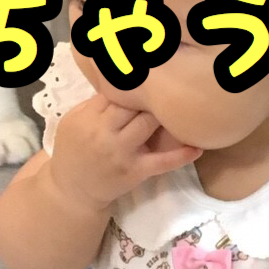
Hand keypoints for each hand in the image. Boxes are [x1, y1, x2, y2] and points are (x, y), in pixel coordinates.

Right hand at [48, 96, 201, 210]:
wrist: (71, 190)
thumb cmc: (74, 151)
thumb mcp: (74, 122)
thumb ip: (96, 103)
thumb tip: (124, 84)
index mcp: (88, 117)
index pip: (115, 93)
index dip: (133, 85)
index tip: (150, 78)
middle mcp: (105, 133)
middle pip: (134, 104)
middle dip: (150, 96)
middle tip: (167, 89)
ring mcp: (122, 152)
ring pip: (149, 123)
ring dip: (164, 114)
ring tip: (180, 106)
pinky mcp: (136, 170)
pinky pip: (163, 161)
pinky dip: (182, 155)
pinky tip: (197, 147)